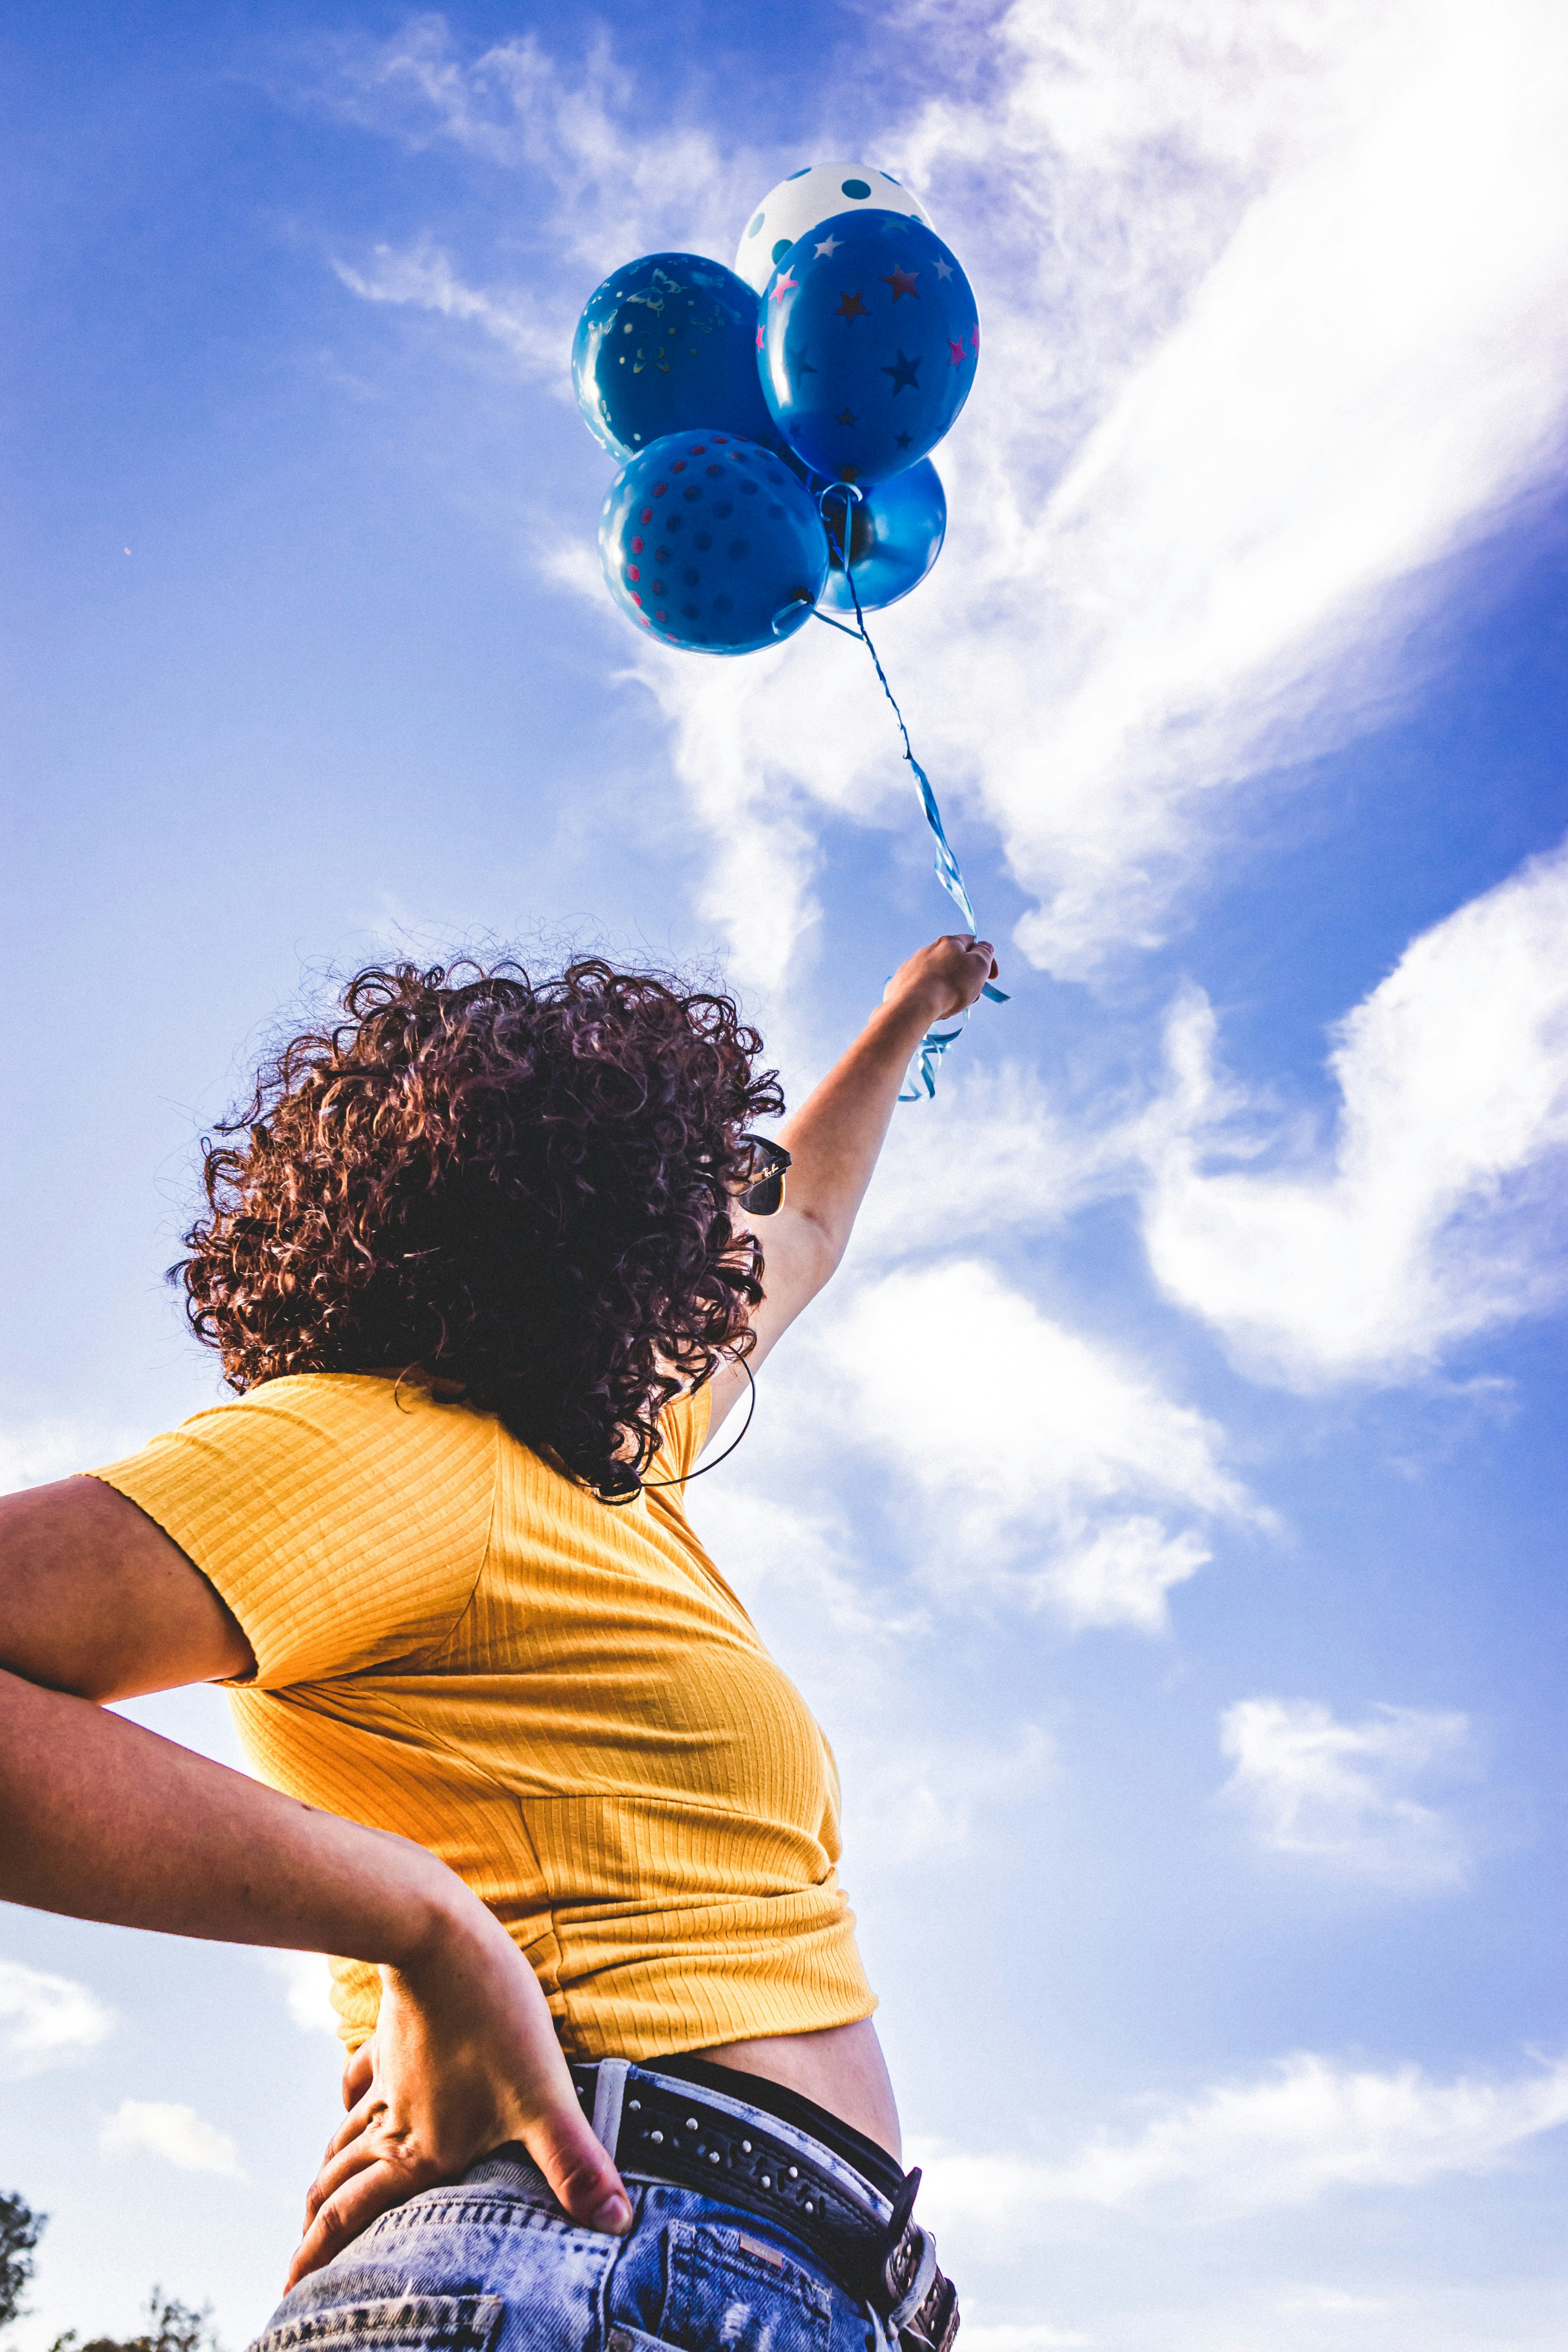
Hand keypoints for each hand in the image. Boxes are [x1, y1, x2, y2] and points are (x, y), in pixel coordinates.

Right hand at [288, 1899, 629, 2286]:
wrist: (440, 1934)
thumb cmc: (495, 2016)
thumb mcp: (544, 2097)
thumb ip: (575, 2164)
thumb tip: (616, 2222)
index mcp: (419, 2152)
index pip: (353, 2219)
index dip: (316, 2259)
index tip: (287, 2291)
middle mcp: (393, 2123)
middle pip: (338, 2185)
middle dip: (315, 2229)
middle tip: (293, 2266)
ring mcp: (388, 2078)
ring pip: (344, 2135)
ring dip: (327, 2172)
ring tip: (313, 2200)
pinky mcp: (392, 2036)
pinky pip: (359, 2077)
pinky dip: (347, 2099)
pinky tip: (345, 2102)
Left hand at [882, 933, 998, 1026]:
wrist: (913, 1006)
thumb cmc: (951, 985)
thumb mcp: (978, 966)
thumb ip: (985, 953)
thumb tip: (985, 946)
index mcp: (948, 942)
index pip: (972, 942)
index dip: (986, 959)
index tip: (992, 978)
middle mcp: (927, 950)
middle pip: (954, 962)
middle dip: (967, 978)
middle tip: (972, 997)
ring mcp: (911, 966)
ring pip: (938, 976)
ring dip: (949, 988)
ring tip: (952, 1005)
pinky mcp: (900, 983)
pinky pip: (921, 988)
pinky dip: (931, 996)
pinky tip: (933, 1007)